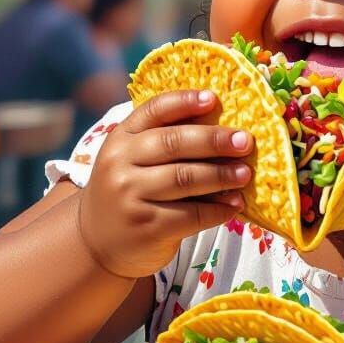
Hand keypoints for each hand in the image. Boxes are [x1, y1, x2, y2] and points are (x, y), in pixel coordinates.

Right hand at [77, 89, 254, 278]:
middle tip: (245, 142)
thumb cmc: (130, 192)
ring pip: (185, 179)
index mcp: (120, 138)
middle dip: (214, 140)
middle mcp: (120, 163)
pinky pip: (191, 214)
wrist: (98, 243)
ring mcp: (130, 196)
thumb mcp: (134, 160)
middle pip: (174, 143)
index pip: (154, 111)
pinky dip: (217, 209)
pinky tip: (233, 206)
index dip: (185, 101)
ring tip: (245, 174)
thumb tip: (224, 129)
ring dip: (221, 175)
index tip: (214, 99)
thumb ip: (167, 141)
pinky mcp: (146, 227)